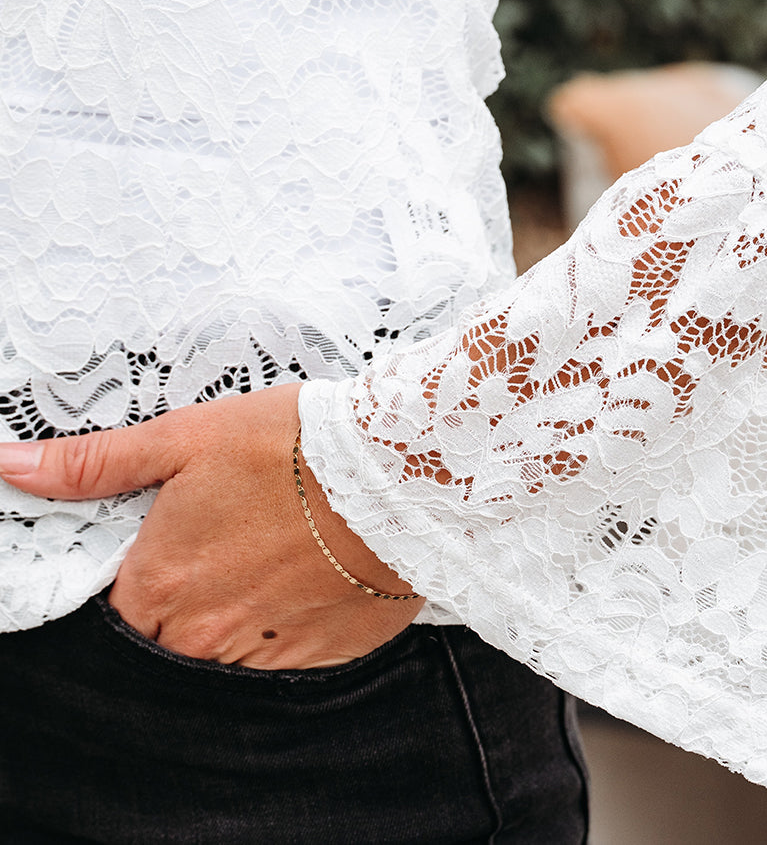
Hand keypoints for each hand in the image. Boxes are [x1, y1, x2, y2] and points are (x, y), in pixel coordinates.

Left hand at [0, 384, 422, 666]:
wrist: (395, 473)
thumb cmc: (291, 447)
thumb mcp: (185, 437)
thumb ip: (96, 463)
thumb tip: (12, 467)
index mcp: (158, 584)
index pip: (117, 608)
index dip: (141, 572)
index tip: (173, 540)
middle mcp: (201, 635)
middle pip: (166, 636)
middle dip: (186, 595)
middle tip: (229, 538)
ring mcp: (260, 656)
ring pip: (223, 650)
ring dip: (237, 611)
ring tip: (272, 550)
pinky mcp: (316, 662)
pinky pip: (281, 659)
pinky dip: (286, 624)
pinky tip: (306, 573)